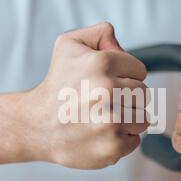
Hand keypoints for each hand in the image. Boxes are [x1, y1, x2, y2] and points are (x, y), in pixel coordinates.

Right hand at [22, 23, 148, 168]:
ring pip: (143, 118)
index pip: (140, 70)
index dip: (124, 76)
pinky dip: (121, 139)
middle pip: (144, 94)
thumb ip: (100, 34)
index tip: (106, 83)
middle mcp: (108, 91)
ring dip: (127, 119)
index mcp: (101, 63)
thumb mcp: (68, 45)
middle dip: (127, 98)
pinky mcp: (112, 146)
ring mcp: (111, 121)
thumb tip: (120, 43)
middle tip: (102, 102)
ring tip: (102, 118)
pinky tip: (101, 134)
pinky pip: (135, 140)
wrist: (37, 126)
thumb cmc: (56, 85)